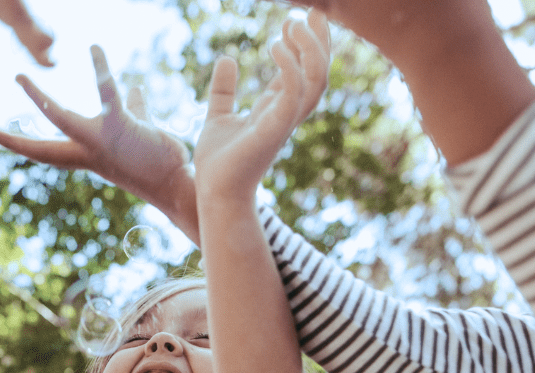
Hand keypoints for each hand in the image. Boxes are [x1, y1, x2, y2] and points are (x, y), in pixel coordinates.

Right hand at [0, 45, 196, 240]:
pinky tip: (94, 48)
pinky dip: (100, 68)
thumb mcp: (140, 130)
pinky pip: (106, 92)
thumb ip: (133, 109)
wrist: (177, 181)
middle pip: (42, 151)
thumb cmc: (160, 158)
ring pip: (61, 119)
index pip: (46, 152)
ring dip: (37, 100)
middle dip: (14, 143)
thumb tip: (133, 89)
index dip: (18, 145)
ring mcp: (101, 142)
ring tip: (19, 78)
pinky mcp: (120, 127)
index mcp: (87, 154)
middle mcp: (88, 153)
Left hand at [193, 12, 329, 200]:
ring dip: (311, 49)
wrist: (213, 192)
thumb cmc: (218, 162)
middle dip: (321, 42)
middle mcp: (287, 114)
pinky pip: (294, 93)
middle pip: (320, 73)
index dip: (306, 45)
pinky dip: (291, 66)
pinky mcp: (274, 129)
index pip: (304, 72)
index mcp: (277, 110)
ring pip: (317, 81)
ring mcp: (284, 122)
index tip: (298, 18)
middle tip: (310, 12)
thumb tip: (226, 59)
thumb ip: (224, 90)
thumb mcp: (218, 115)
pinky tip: (275, 45)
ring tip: (293, 23)